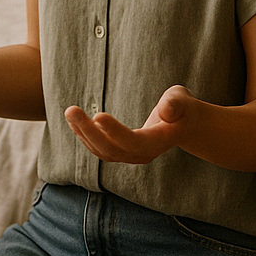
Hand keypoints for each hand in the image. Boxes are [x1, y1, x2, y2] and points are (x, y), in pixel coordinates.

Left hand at [64, 85, 196, 164]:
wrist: (184, 125)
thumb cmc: (182, 108)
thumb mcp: (182, 99)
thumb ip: (175, 103)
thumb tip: (165, 111)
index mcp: (158, 142)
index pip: (133, 141)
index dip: (115, 131)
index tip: (97, 115)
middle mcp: (143, 154)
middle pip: (111, 150)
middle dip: (89, 131)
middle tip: (71, 110)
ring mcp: (131, 156)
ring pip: (102, 151)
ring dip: (83, 133)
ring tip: (70, 113)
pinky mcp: (121, 152)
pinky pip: (100, 148)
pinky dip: (85, 135)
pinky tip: (74, 121)